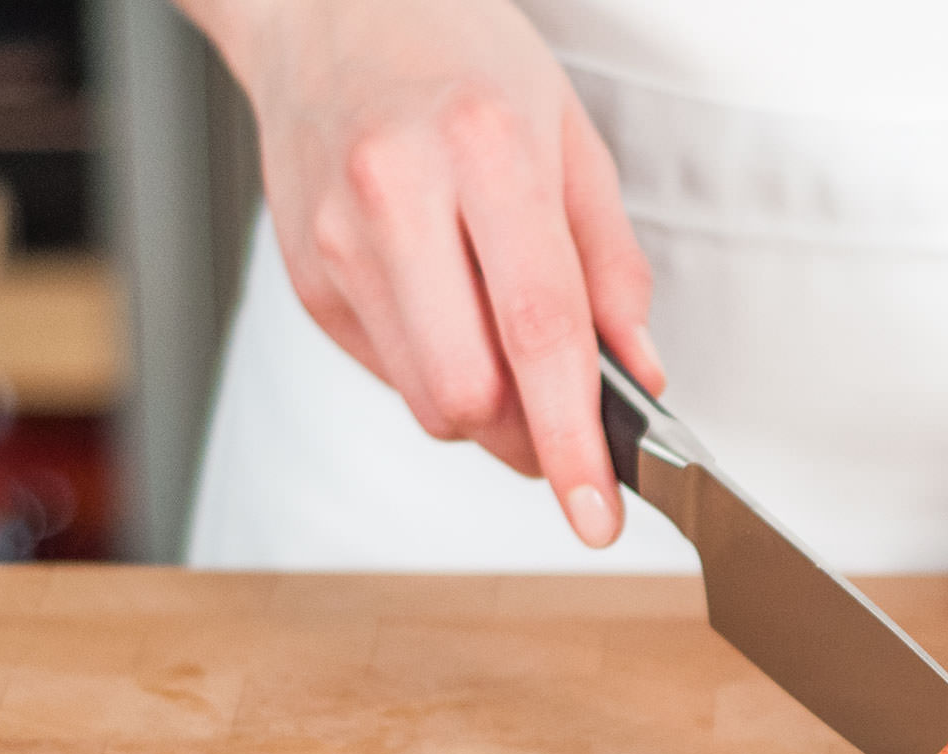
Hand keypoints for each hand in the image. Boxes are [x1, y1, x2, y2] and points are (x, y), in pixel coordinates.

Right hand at [217, 0, 662, 545]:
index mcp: (482, 151)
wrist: (327, 8)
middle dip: (530, 434)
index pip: (539, 332)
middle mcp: (396, 195)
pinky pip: (392, 375)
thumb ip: (612, 266)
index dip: (574, 440)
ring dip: (486, 409)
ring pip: (428, 402)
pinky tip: (447, 307)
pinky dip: (438, 371)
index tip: (599, 510)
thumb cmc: (461, 61)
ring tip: (503, 339)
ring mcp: (336, 241)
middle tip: (565, 415)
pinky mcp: (305, 278)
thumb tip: (641, 374)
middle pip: (471, 394)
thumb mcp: (571, 138)